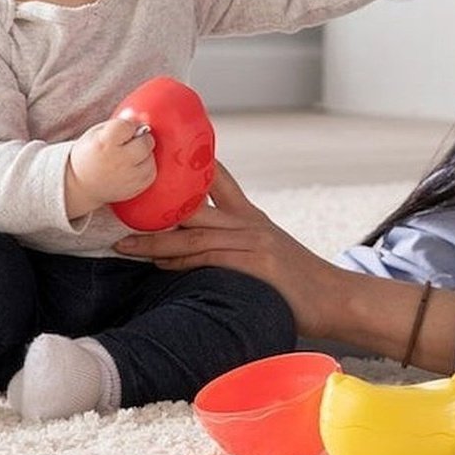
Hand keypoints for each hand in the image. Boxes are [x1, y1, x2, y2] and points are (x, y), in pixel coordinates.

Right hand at [66, 117, 155, 218]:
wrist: (81, 185)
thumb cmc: (92, 153)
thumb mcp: (98, 133)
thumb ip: (121, 122)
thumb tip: (141, 116)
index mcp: (103, 143)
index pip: (128, 126)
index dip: (128, 125)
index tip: (121, 130)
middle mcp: (116, 160)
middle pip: (145, 142)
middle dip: (141, 139)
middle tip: (129, 143)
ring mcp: (126, 177)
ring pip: (150, 158)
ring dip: (144, 155)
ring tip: (129, 157)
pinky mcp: (134, 189)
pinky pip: (151, 173)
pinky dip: (145, 168)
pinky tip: (132, 167)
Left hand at [114, 161, 340, 337]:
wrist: (334, 297)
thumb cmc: (297, 282)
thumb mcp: (270, 249)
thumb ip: (238, 242)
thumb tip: (199, 248)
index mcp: (252, 216)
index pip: (219, 180)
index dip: (191, 165)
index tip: (160, 156)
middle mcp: (250, 223)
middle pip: (194, 208)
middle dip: (155, 209)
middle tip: (120, 209)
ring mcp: (253, 242)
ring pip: (195, 234)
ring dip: (156, 240)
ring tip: (125, 243)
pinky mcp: (256, 264)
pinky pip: (209, 259)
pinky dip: (180, 261)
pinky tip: (160, 262)